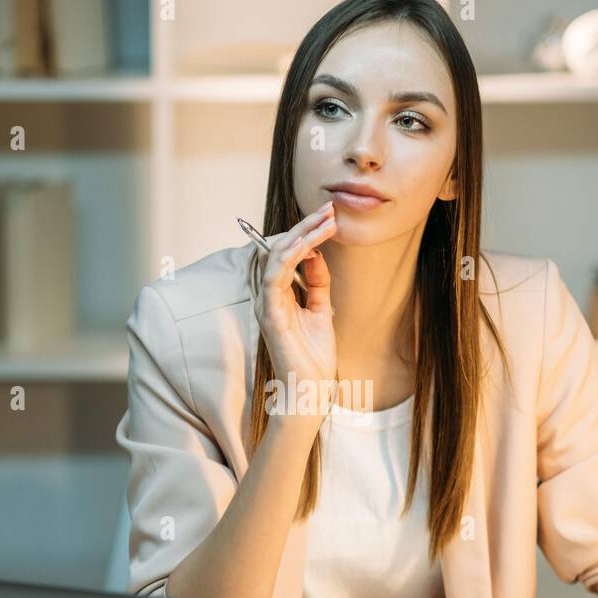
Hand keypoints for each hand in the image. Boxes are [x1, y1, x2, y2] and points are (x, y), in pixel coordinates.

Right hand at [253, 202, 337, 422]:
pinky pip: (274, 277)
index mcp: (280, 295)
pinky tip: (307, 243)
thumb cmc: (314, 357)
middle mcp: (270, 296)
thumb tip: (317, 254)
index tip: (330, 217)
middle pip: (281, 249)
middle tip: (329, 209)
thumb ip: (317, 283)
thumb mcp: (322, 311)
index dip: (306, 232)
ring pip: (276, 257)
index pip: (288, 254)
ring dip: (301, 235)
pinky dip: (289, 257)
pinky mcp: (271, 315)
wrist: (311, 389)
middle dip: (305, 226)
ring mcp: (268, 304)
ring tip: (325, 220)